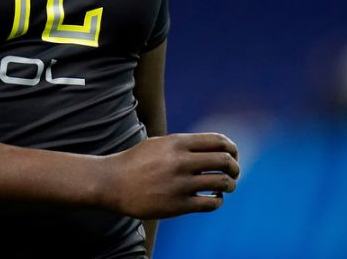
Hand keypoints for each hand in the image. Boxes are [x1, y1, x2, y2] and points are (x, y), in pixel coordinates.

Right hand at [99, 132, 240, 218]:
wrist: (112, 183)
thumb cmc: (136, 162)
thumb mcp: (159, 144)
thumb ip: (184, 144)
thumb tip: (212, 147)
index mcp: (177, 143)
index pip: (219, 141)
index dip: (232, 148)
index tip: (233, 155)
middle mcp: (181, 161)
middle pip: (224, 161)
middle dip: (235, 167)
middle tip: (234, 173)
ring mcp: (180, 184)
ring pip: (222, 183)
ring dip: (230, 185)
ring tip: (226, 187)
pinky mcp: (178, 205)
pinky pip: (211, 203)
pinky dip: (218, 201)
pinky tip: (214, 199)